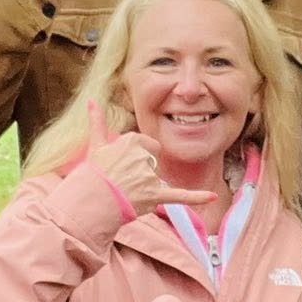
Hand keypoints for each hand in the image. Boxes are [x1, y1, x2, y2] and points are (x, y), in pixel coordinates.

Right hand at [79, 102, 216, 214]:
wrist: (89, 201)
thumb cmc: (92, 172)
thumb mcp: (96, 144)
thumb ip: (97, 121)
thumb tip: (91, 100)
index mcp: (134, 141)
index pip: (146, 146)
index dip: (134, 157)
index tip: (120, 165)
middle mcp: (144, 156)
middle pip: (152, 162)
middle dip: (140, 172)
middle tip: (121, 180)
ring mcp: (150, 176)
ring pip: (156, 179)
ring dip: (144, 187)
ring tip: (125, 193)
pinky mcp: (156, 195)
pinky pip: (180, 196)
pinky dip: (197, 197)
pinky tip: (212, 197)